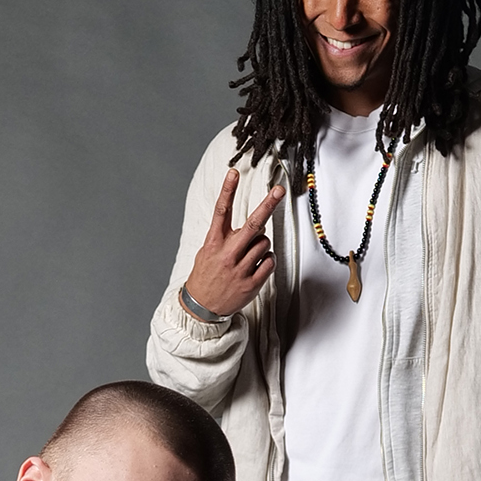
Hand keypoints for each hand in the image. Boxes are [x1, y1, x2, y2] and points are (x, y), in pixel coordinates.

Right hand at [181, 169, 285, 318]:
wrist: (201, 308)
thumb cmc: (206, 276)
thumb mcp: (207, 252)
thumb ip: (224, 237)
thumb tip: (250, 225)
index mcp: (214, 243)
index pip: (221, 211)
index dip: (227, 190)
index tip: (233, 172)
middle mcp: (227, 254)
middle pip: (252, 224)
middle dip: (268, 205)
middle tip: (279, 190)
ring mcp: (240, 269)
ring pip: (264, 243)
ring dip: (262, 245)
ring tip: (250, 255)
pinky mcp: (251, 284)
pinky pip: (269, 262)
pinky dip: (267, 260)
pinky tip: (257, 265)